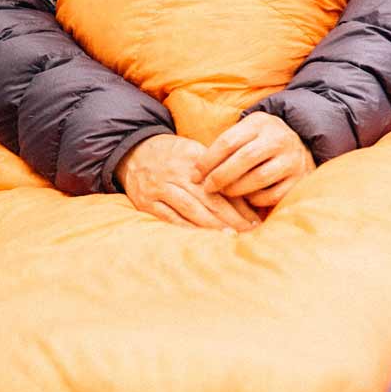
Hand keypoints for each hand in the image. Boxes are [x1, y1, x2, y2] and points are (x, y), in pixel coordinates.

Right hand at [116, 134, 260, 230]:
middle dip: (232, 217)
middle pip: (209, 198)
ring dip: (213, 225)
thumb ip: (217, 170)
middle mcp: (177, 173)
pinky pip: (170, 218)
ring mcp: (161, 188)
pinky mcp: (147, 203)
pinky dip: (187, 229)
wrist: (135, 152)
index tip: (255, 217)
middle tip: (250, 230)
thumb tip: (248, 195)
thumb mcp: (195, 152)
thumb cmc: (174, 156)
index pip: (221, 183)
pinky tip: (202, 238)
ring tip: (232, 236)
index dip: (240, 202)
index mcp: (193, 158)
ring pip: (191, 209)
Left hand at [194, 113, 315, 210]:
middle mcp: (279, 138)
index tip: (195, 175)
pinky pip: (272, 195)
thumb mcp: (246, 132)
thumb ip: (225, 146)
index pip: (229, 141)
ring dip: (236, 189)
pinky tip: (248, 197)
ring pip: (258, 178)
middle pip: (244, 159)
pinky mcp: (300, 178)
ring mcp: (292, 159)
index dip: (208, 160)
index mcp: (261, 123)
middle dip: (220, 176)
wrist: (300, 145)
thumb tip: (197, 172)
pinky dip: (256, 199)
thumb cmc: (260, 142)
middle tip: (207, 188)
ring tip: (225, 192)